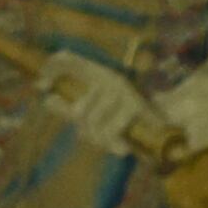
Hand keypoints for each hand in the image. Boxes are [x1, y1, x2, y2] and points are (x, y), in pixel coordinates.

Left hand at [40, 52, 162, 157]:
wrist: (167, 127)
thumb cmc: (124, 119)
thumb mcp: (95, 111)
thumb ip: (68, 106)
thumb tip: (45, 97)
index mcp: (99, 74)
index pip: (67, 60)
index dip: (51, 69)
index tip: (40, 87)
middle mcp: (109, 77)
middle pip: (77, 112)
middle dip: (86, 132)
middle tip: (97, 137)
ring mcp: (121, 91)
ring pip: (91, 125)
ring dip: (100, 141)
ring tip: (112, 143)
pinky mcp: (133, 106)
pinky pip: (109, 133)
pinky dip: (113, 145)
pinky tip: (122, 148)